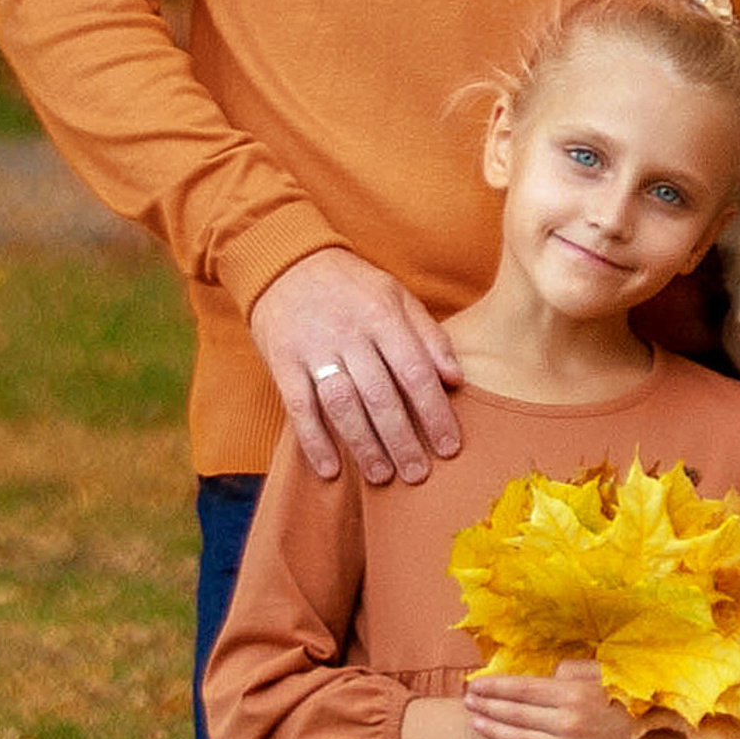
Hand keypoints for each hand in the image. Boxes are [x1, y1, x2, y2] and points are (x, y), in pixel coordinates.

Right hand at [251, 248, 464, 488]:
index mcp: (383, 316)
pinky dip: (314, 440)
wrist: (285, 262)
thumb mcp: (396, 296)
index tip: (449, 447)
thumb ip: (429, 336)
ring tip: (382, 476)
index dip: (435, 413)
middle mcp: (349, 333)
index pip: (416, 372)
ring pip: (342, 405)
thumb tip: (456, 379)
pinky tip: (330, 469)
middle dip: (403, 440)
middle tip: (418, 474)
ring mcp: (313, 348)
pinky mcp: (282, 362)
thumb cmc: (351, 286)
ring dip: (364, 445)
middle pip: (381, 396)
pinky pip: (299, 407)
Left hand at [458, 662, 712, 738]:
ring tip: (475, 722)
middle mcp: (567, 721)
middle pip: (516, 712)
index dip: (495, 686)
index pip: (522, 688)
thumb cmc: (640, 701)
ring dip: (495, 730)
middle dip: (488, 705)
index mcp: (574, 693)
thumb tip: (551, 676)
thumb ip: (577, 673)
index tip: (475, 682)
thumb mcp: (611, 676)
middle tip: (466, 700)